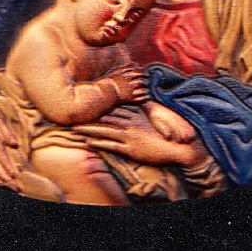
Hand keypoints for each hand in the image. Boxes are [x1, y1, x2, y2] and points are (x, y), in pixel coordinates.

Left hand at [74, 107, 207, 166]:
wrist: (179, 147)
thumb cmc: (169, 132)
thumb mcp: (157, 116)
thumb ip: (145, 109)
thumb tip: (137, 101)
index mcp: (136, 114)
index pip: (114, 108)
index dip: (98, 105)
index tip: (86, 104)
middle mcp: (131, 123)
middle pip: (105, 118)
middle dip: (88, 116)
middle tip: (73, 114)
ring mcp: (130, 136)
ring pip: (104, 130)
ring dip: (88, 129)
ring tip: (74, 128)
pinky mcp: (131, 149)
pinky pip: (111, 146)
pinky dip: (98, 143)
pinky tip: (87, 142)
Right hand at [106, 66, 147, 103]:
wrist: (103, 94)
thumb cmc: (109, 82)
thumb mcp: (116, 72)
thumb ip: (127, 67)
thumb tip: (136, 64)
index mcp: (127, 76)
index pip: (140, 72)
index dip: (143, 73)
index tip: (143, 75)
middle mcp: (129, 83)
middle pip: (142, 81)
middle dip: (144, 82)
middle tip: (145, 83)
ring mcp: (130, 92)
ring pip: (143, 90)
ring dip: (146, 90)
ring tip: (145, 90)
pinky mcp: (130, 100)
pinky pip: (142, 99)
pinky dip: (145, 98)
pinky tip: (146, 97)